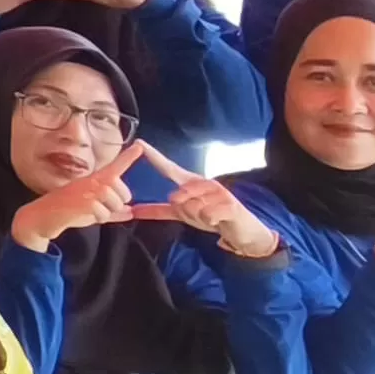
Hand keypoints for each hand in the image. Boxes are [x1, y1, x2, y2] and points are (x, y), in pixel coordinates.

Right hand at [9, 140, 170, 250]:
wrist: (42, 217)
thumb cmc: (66, 211)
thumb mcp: (93, 211)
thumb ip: (113, 212)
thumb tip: (130, 213)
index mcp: (94, 179)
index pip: (115, 166)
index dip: (129, 157)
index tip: (139, 146)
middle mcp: (93, 181)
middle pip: (123, 191)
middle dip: (118, 203)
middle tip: (103, 208)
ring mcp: (89, 190)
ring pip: (116, 203)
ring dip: (107, 213)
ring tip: (91, 212)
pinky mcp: (85, 201)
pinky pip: (105, 213)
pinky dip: (98, 218)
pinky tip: (85, 215)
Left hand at [140, 146, 283, 258]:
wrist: (241, 230)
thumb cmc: (211, 216)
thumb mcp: (182, 214)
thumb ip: (159, 211)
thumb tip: (133, 210)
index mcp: (191, 183)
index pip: (169, 168)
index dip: (155, 157)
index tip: (139, 143)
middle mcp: (205, 182)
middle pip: (178, 196)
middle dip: (184, 210)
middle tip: (198, 214)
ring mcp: (220, 192)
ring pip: (192, 206)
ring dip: (198, 217)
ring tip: (209, 217)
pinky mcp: (231, 205)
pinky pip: (208, 214)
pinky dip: (209, 220)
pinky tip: (216, 220)